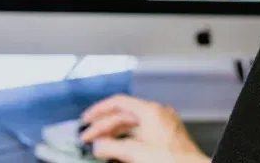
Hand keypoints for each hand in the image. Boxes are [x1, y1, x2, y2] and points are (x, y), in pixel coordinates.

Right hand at [79, 94, 210, 162]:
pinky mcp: (167, 137)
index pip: (119, 102)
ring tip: (100, 145)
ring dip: (115, 135)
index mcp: (151, 111)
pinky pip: (142, 134)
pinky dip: (128, 140)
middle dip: (104, 126)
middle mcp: (158, 114)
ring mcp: (164, 125)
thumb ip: (112, 148)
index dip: (99, 110)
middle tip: (88, 136)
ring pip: (133, 126)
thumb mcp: (136, 153)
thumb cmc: (173, 161)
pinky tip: (118, 149)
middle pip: (124, 115)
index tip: (87, 119)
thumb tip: (98, 145)